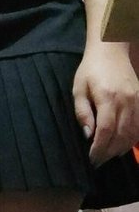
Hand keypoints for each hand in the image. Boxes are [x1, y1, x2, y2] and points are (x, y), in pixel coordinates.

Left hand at [72, 45, 138, 166]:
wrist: (111, 50)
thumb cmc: (90, 70)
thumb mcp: (78, 89)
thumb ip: (83, 112)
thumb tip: (88, 134)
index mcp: (107, 97)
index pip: (106, 130)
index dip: (99, 148)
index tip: (92, 158)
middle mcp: (126, 100)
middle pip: (121, 135)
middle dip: (109, 152)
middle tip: (98, 161)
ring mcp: (137, 100)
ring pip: (134, 133)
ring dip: (122, 148)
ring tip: (109, 155)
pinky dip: (133, 138)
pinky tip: (123, 145)